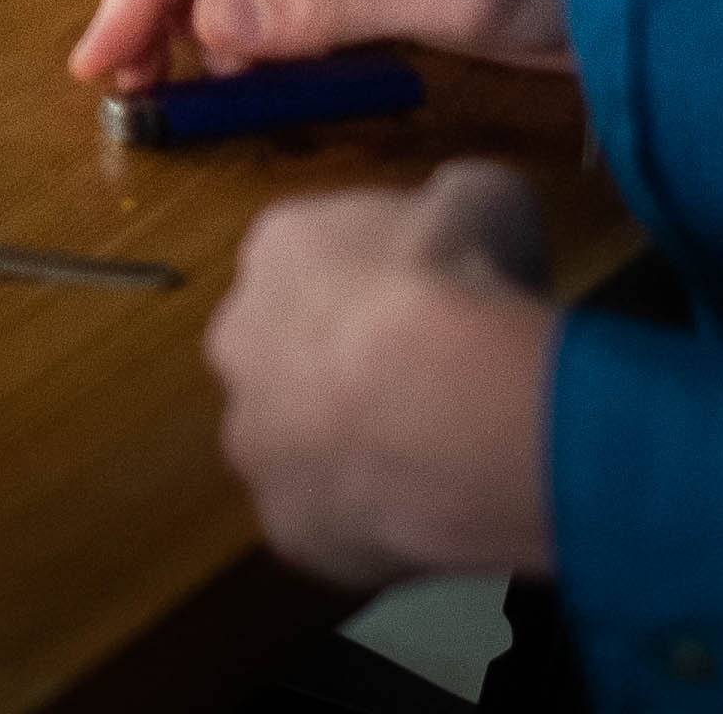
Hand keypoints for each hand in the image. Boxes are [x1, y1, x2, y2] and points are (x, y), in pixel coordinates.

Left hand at [208, 160, 560, 586]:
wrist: (452, 404)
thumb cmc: (460, 280)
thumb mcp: (483, 198)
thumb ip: (457, 202)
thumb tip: (460, 207)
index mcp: (277, 249)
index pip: (313, 257)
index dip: (377, 280)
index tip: (431, 299)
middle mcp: (238, 339)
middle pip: (286, 348)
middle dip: (341, 361)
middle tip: (423, 379)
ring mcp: (253, 438)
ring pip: (297, 439)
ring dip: (348, 443)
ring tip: (433, 451)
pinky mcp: (284, 524)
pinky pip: (331, 517)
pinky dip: (373, 515)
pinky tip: (431, 506)